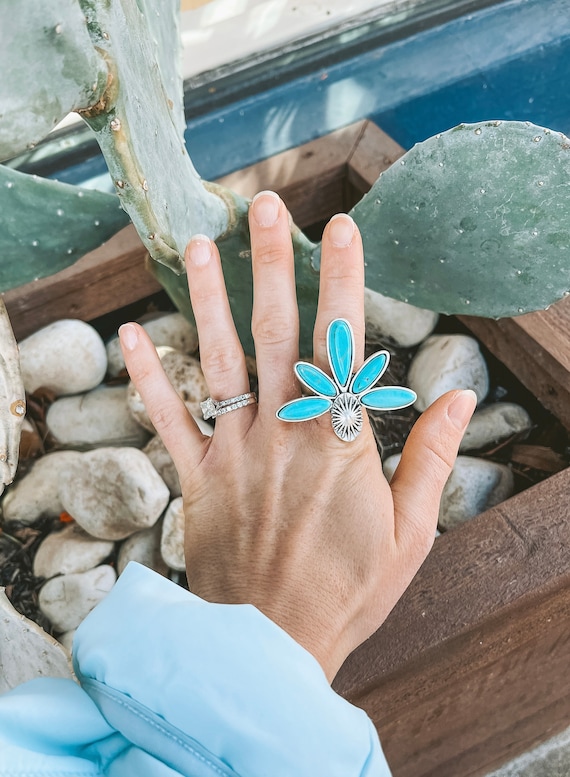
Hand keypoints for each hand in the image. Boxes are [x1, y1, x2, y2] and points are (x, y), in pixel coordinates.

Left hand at [119, 191, 475, 680]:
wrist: (273, 644)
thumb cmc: (348, 590)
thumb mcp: (412, 532)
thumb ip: (430, 458)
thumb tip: (454, 395)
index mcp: (338, 443)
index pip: (342, 344)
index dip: (342, 282)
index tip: (340, 228)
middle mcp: (282, 434)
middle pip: (274, 334)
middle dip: (269, 264)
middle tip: (261, 207)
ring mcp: (233, 453)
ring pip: (217, 362)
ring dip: (205, 299)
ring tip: (196, 244)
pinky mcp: (196, 479)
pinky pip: (168, 419)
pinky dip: (147, 377)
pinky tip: (131, 333)